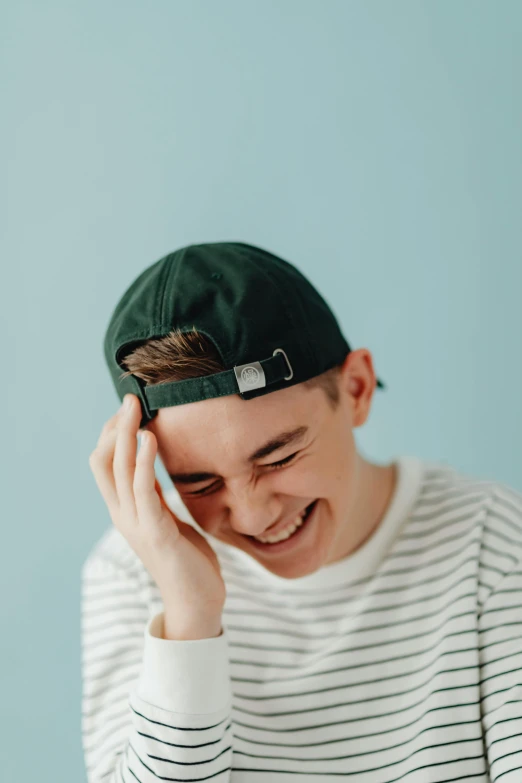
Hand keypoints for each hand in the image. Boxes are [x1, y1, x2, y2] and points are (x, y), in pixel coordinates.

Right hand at [88, 394, 225, 638]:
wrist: (197, 601)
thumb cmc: (186, 558)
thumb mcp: (165, 516)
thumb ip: (153, 492)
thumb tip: (149, 461)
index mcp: (125, 510)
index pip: (104, 463)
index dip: (111, 433)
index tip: (128, 408)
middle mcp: (123, 514)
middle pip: (104, 461)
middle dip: (114, 426)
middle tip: (129, 397)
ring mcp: (136, 524)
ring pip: (119, 470)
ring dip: (125, 435)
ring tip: (134, 408)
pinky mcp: (155, 532)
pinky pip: (143, 490)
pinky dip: (143, 462)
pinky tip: (149, 439)